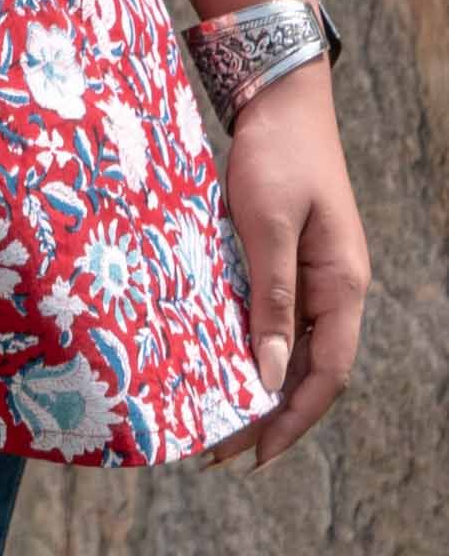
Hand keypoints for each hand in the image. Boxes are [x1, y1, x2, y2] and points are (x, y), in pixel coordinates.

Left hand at [201, 59, 369, 469]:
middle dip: (267, 413)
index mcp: (341, 287)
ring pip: (287, 346)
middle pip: (305, 369)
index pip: (324, 375)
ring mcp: (312, 274)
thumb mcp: (269, 227)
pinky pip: (272, 315)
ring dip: (255, 382)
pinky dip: (247, 344)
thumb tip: (266, 375)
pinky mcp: (287, 257)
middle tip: (219, 450)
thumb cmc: (278, 156)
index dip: (291, 419)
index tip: (256, 455)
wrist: (279, 99)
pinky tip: (216, 359)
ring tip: (213, 418)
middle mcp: (333, 289)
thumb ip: (272, 300)